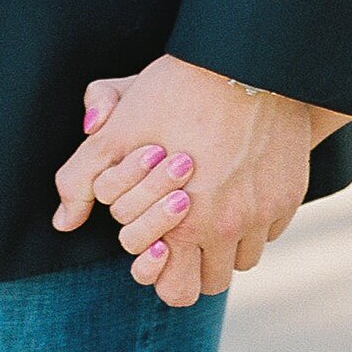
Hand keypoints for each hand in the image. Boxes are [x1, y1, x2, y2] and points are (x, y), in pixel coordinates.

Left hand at [52, 55, 316, 307]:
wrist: (245, 60)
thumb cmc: (174, 92)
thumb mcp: (115, 133)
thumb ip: (80, 180)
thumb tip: (63, 222)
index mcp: (183, 225)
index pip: (175, 291)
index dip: (163, 272)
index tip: (161, 245)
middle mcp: (227, 229)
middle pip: (212, 285)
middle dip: (195, 267)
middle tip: (185, 235)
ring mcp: (263, 215)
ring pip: (245, 260)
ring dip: (227, 245)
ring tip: (212, 208)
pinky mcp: (289, 197)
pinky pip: (271, 230)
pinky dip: (255, 220)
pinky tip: (240, 188)